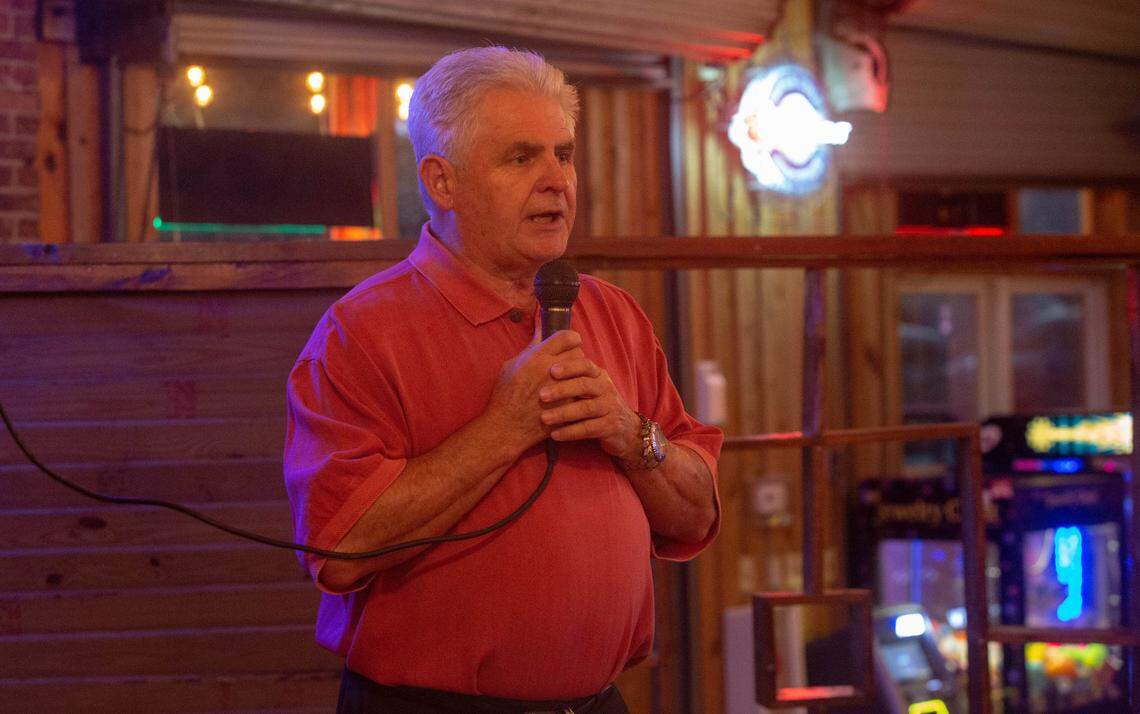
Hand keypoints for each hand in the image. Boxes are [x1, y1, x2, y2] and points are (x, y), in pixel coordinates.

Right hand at [482, 327, 585, 456]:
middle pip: (578, 353)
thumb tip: (542, 323)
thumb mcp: (511, 365)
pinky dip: (580, 391)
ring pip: (584, 373)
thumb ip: (532, 345)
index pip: (567, 336)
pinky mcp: (569, 406)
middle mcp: (551, 371)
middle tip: (570, 363)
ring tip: (572, 379)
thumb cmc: (505, 396)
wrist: (506, 428)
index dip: (571, 338)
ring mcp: (563, 389)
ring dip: (580, 374)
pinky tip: (573, 394)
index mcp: (537, 357)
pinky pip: (583, 392)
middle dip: (575, 356)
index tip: (570, 343)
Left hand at [537, 341, 641, 461]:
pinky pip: (588, 429)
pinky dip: (570, 432)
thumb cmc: (596, 402)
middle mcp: (606, 388)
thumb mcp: (589, 385)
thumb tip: (544, 346)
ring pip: (586, 408)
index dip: (569, 367)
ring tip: (544, 418)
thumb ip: (572, 371)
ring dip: (563, 413)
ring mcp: (609, 408)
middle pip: (584, 385)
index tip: (551, 369)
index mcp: (598, 375)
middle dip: (562, 390)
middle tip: (541, 395)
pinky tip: (554, 435)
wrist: (624, 428)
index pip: (585, 365)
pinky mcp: (609, 427)